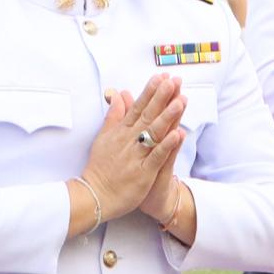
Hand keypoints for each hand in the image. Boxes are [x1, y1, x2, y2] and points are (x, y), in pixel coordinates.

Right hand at [80, 75, 186, 221]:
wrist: (94, 196)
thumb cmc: (100, 168)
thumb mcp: (104, 137)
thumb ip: (114, 116)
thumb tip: (119, 95)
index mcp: (121, 132)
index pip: (137, 107)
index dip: (149, 92)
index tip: (160, 77)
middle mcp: (128, 141)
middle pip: (147, 115)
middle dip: (160, 97)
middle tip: (173, 81)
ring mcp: (136, 156)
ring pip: (153, 133)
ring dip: (167, 117)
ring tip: (179, 101)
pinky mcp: (143, 173)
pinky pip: (156, 157)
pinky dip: (167, 145)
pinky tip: (178, 134)